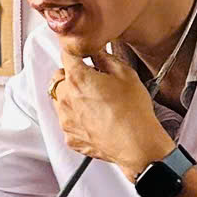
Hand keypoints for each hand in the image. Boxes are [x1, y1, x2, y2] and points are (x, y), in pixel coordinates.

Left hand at [50, 38, 168, 175]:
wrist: (137, 146)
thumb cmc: (134, 113)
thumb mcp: (126, 74)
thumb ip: (105, 58)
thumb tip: (98, 52)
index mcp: (77, 78)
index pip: (66, 53)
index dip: (76, 50)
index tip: (81, 52)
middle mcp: (66, 99)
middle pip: (59, 78)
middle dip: (72, 76)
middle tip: (93, 81)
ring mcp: (66, 120)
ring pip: (61, 100)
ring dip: (73, 97)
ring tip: (97, 103)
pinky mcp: (70, 138)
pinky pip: (68, 121)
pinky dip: (77, 118)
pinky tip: (97, 119)